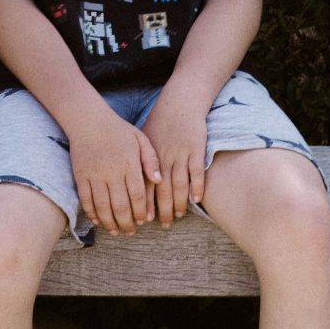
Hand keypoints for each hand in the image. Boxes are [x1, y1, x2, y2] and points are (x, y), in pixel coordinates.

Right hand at [68, 110, 161, 236]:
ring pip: (103, 206)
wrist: (88, 120)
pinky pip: (86, 200)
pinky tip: (98, 221)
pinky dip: (92, 213)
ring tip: (116, 231)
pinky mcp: (80, 176)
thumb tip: (159, 180)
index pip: (137, 195)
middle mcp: (112, 172)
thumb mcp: (140, 139)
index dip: (140, 211)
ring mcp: (94, 175)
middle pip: (120, 205)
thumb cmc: (118, 130)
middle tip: (130, 232)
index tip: (143, 220)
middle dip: (126, 223)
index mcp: (129, 164)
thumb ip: (151, 160)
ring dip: (110, 222)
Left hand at [141, 95, 208, 225]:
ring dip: (179, 202)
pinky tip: (196, 200)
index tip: (145, 220)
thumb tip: (132, 183)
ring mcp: (181, 153)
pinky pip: (197, 172)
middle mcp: (164, 157)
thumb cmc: (161, 123)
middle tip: (165, 225)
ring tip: (179, 215)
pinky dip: (197, 187)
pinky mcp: (196, 149)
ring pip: (179, 184)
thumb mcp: (144, 138)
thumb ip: (140, 161)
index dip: (145, 204)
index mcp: (149, 156)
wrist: (180, 103)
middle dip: (163, 210)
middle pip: (162, 190)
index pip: (145, 185)